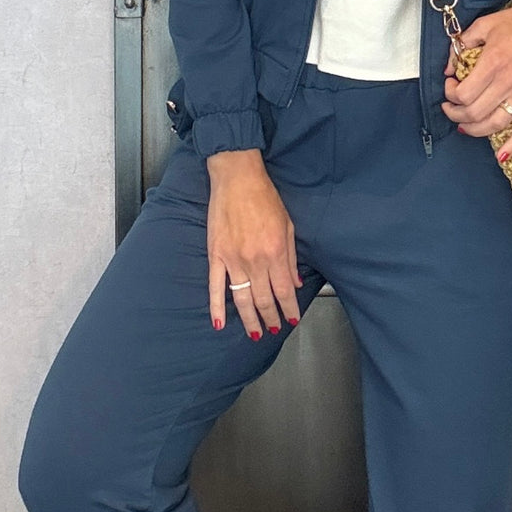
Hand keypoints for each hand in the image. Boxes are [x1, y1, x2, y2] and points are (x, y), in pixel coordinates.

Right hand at [205, 150, 302, 335]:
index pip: (285, 290)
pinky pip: (215, 287)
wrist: (237, 178)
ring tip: (255, 333)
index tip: (292, 319)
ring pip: (242, 299)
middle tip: (274, 330)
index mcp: (276, 252)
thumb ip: (291, 258)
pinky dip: (216, 307)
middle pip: (265, 299)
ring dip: (250, 320)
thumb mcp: (288, 225)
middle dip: (271, 318)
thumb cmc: (264, 197)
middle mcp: (255, 260)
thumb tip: (295, 282)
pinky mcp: (216, 255)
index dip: (289, 308)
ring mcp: (233, 260)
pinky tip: (219, 323)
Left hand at [441, 0, 511, 162]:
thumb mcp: (485, 24)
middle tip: (451, 107)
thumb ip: (462, 45)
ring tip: (465, 125)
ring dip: (475, 130)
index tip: (450, 87)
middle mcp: (510, 80)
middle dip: (456, 114)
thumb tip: (449, 67)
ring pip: (495, 124)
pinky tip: (502, 156)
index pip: (463, 94)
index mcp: (494, 61)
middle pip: (474, 112)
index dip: (450, 95)